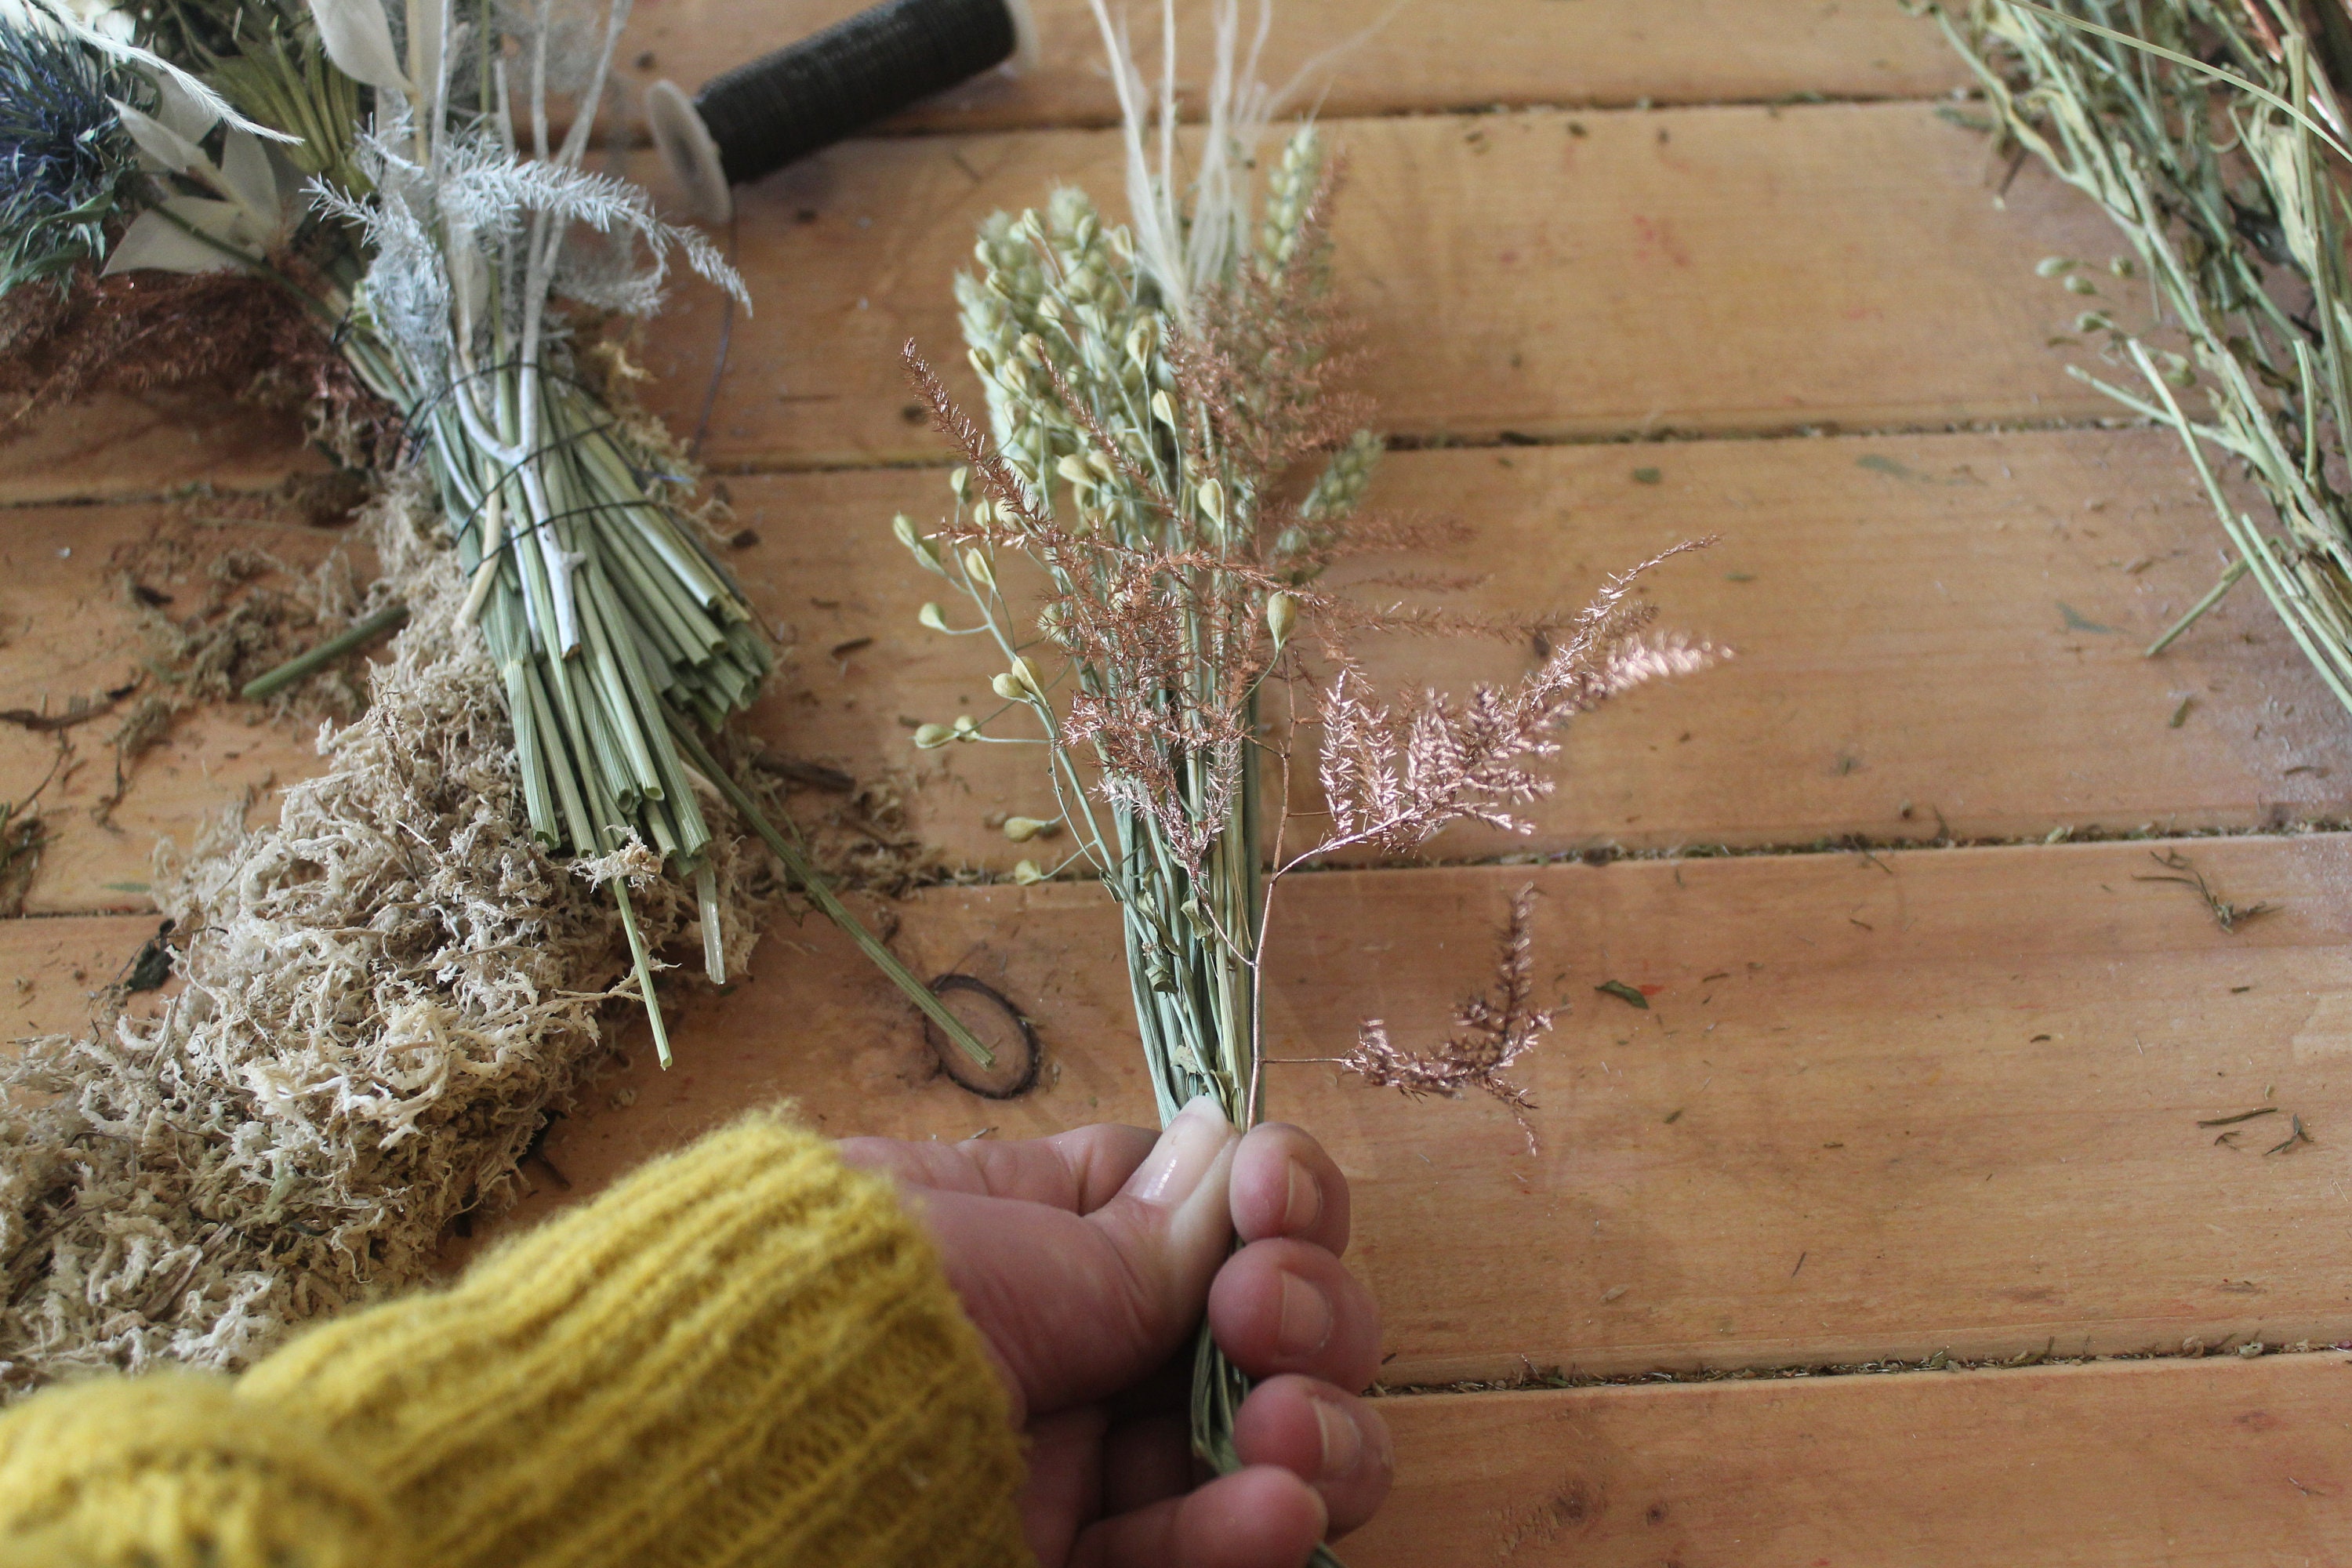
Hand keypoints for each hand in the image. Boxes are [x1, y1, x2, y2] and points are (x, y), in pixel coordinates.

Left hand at [839, 1098, 1391, 1567]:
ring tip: (1286, 1438)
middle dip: (1306, 1310)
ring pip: (1253, 1448)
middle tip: (1267, 1315)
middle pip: (1251, 1325)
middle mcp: (1061, 1347)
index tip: (1274, 1198)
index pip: (1190, 1202)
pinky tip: (1278, 1513)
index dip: (1265, 1193)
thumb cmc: (826, 1316)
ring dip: (1310, 1431)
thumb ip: (1129, 1235)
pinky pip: (1187, 1558)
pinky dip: (1248, 1537)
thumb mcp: (981, 1250)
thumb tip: (1230, 1149)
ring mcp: (1067, 1471)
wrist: (703, 1488)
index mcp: (1022, 1232)